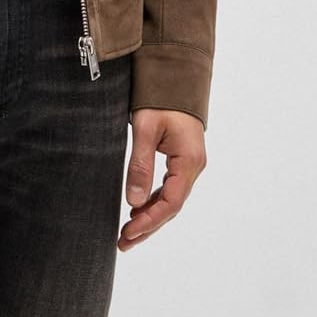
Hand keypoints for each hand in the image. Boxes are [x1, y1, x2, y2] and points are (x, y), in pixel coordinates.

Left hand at [118, 108, 206, 250]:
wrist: (174, 74)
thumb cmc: (161, 97)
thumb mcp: (146, 127)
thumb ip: (141, 164)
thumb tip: (133, 202)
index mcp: (189, 160)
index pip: (171, 202)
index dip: (150, 220)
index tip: (128, 232)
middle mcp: (193, 165)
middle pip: (172, 206)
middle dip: (148, 226)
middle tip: (123, 242)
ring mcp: (189, 163)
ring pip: (170, 199)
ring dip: (150, 216)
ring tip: (128, 233)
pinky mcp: (181, 159)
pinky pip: (169, 187)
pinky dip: (154, 201)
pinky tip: (138, 209)